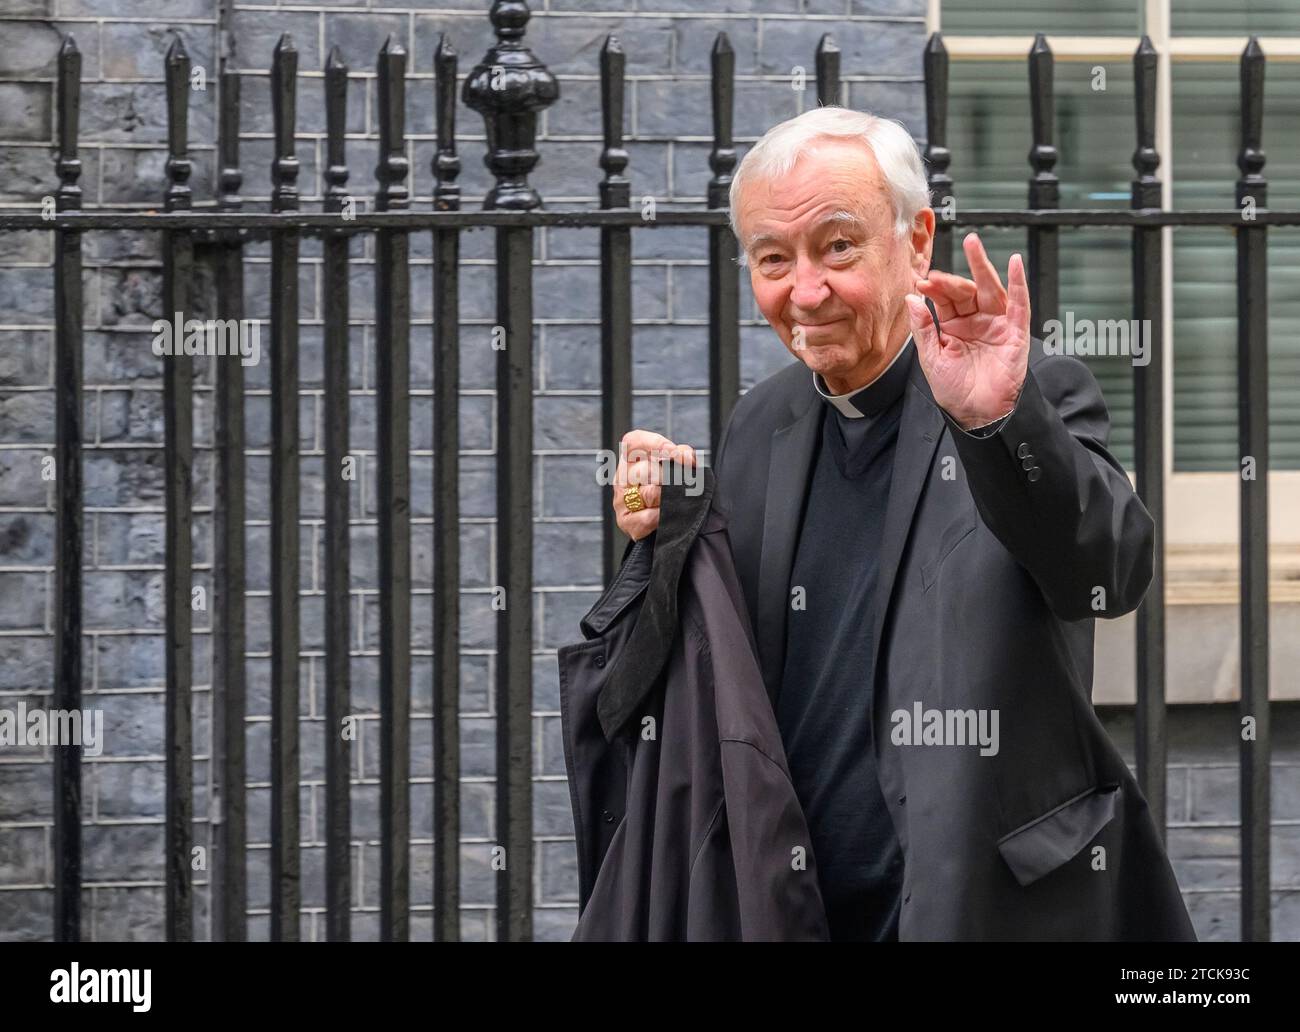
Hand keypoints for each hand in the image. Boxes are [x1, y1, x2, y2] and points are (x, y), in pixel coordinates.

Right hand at [612, 430, 696, 540]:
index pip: (633, 441)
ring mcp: (621, 500)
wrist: (662, 524)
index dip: (655, 443)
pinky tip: (664, 516)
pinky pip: (649, 517)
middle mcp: (622, 477)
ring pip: (650, 493)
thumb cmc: (666, 491)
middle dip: (667, 477)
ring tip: (672, 501)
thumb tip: (686, 456)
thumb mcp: (671, 467)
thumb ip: (679, 454)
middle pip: (645, 469)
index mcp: (631, 459)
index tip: (676, 453)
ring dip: (668, 498)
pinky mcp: (626, 522)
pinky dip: (662, 516)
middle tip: (677, 484)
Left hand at [904, 232, 1030, 429]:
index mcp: (953, 326)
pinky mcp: (1015, 332)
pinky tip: (1015, 263)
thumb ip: (923, 329)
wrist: (976, 415)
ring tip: (972, 243)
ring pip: (989, 289)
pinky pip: (1019, 304)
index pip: (943, 300)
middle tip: (936, 273)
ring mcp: (996, 324)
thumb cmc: (955, 391)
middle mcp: (975, 321)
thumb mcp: (931, 358)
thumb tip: (911, 299)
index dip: (933, 290)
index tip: (920, 284)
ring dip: (982, 266)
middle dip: (951, 279)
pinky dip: (1019, 283)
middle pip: (965, 291)